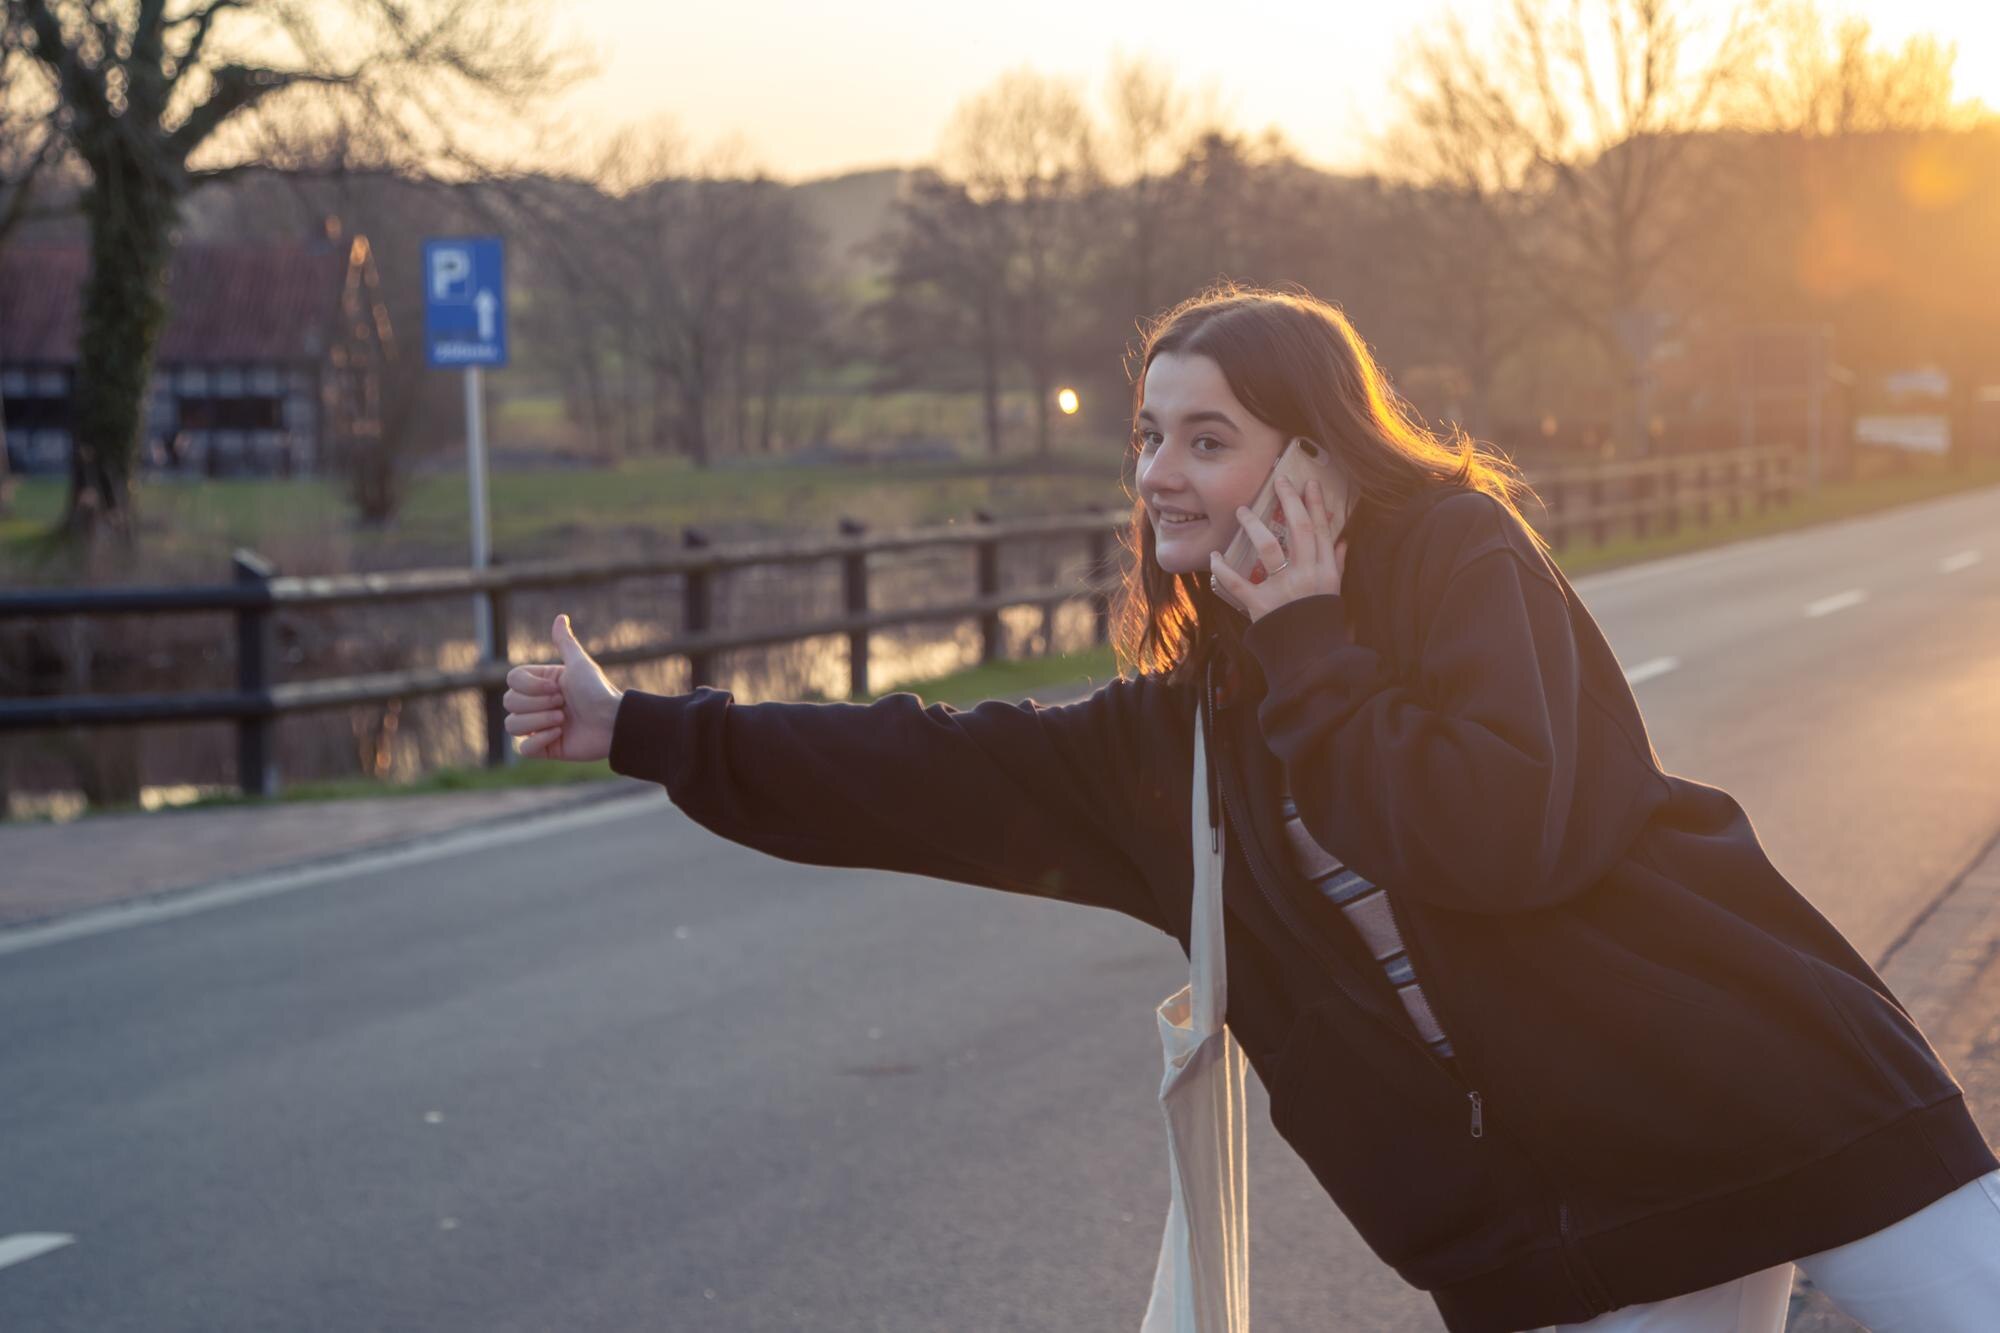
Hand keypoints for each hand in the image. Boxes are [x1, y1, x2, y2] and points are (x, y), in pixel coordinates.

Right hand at [503, 614, 623, 761]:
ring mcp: (538, 727)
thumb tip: (560, 617)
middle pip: (509, 702)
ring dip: (539, 722)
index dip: (530, 686)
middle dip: (538, 704)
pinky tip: (559, 735)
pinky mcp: (544, 748)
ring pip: (512, 725)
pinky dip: (539, 741)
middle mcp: (536, 704)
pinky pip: (522, 748)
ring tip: (563, 721)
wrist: (613, 723)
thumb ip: (565, 643)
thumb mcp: (580, 664)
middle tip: (564, 705)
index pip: (512, 681)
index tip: (558, 688)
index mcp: (540, 684)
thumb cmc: (598, 691)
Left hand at [1208, 476, 1347, 622]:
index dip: (1315, 504)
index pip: (1321, 530)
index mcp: (1324, 571)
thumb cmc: (1320, 621)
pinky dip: (1223, 569)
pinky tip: (1214, 555)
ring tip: (1241, 510)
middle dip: (1289, 501)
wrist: (1309, 656)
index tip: (1309, 482)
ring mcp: (1282, 590)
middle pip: (1298, 530)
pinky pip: (1238, 582)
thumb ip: (1336, 563)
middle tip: (1279, 480)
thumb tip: (1341, 538)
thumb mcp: (1334, 591)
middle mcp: (1306, 575)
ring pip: (1268, 547)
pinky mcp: (1260, 605)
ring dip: (1253, 525)